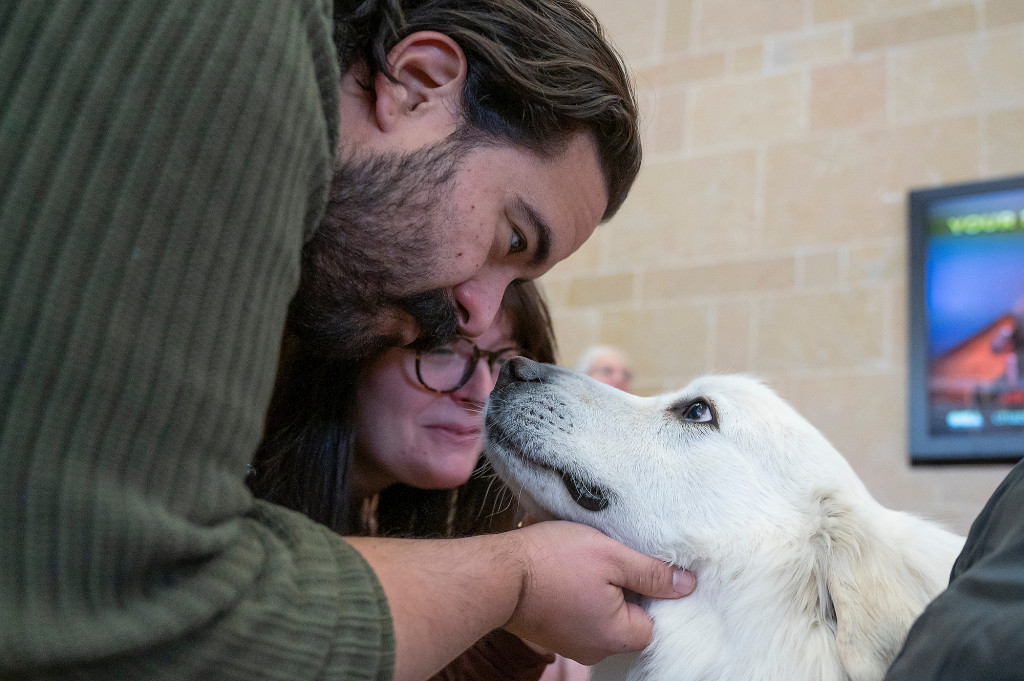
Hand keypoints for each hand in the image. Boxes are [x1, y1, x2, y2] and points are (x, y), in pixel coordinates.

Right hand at [503, 521, 695, 664]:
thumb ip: (651, 573)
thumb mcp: (611, 556)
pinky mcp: (552, 633)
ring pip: (602, 616)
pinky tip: (567, 573)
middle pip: (627, 620)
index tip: (632, 564)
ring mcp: (570, 644)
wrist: (497, 573)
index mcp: (615, 635)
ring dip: (599, 590)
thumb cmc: (554, 560)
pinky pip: (579, 615)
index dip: (648, 590)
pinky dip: (578, 595)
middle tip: (607, 559)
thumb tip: (688, 585)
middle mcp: (594, 649)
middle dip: (622, 589)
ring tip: (584, 563)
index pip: (653, 620)